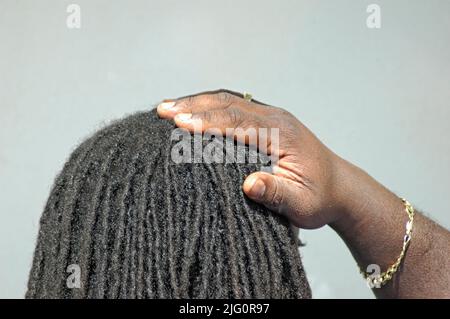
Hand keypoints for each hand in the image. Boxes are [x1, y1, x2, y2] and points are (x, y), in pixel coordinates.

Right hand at [157, 89, 349, 228]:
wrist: (340, 186)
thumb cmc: (319, 197)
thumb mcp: (302, 204)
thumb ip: (277, 194)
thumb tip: (249, 185)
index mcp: (282, 135)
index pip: (239, 123)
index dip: (208, 122)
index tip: (180, 123)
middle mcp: (275, 119)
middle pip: (229, 105)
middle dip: (194, 106)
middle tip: (162, 110)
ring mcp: (271, 117)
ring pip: (229, 101)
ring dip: (198, 102)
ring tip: (167, 106)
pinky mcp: (266, 121)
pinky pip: (234, 106)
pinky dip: (210, 106)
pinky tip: (192, 110)